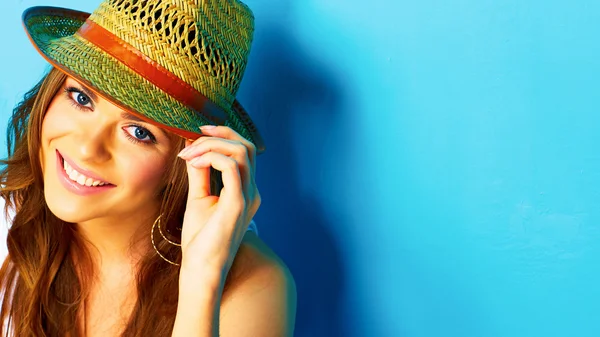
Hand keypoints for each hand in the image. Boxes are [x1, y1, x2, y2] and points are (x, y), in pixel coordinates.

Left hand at [177, 125, 260, 282]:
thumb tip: (194, 147)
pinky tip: (194, 163)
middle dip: (220, 133)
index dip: (222, 135)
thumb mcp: (198, 197)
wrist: (202, 268)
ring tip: (189, 154)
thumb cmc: (201, 239)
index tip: (196, 134)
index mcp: (245, 189)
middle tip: (193, 135)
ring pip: (241, 152)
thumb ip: (199, 172)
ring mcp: (247, 196)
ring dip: (212, 145)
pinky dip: (211, 157)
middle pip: (246, 146)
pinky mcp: (238, 203)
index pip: (243, 151)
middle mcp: (251, 190)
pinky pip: (231, 167)